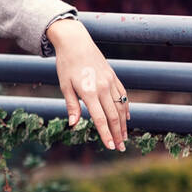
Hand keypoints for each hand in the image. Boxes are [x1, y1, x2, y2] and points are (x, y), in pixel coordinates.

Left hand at [49, 19, 129, 150]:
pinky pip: (123, 96)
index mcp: (88, 92)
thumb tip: (73, 125)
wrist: (76, 42)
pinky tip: (127, 118)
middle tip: (120, 148)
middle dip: (118, 134)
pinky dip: (126, 108)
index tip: (111, 147)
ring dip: (124, 124)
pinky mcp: (114, 77)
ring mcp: (110, 82)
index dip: (106, 134)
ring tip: (124, 137)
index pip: (100, 119)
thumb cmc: (66, 65)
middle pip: (114, 116)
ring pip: (121, 107)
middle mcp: (103, 88)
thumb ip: (71, 106)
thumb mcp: (64, 85)